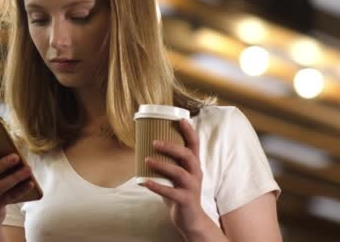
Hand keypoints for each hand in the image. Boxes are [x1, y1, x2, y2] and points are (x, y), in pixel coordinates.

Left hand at [142, 119, 207, 238]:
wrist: (191, 219)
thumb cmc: (180, 193)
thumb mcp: (176, 175)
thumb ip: (167, 163)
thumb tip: (143, 148)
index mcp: (194, 165)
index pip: (195, 145)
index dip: (189, 131)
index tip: (181, 119)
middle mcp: (195, 174)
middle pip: (187, 156)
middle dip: (172, 147)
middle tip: (155, 142)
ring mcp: (192, 187)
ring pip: (179, 173)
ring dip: (162, 165)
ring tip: (147, 159)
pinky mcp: (185, 200)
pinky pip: (170, 192)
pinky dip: (156, 186)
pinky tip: (144, 182)